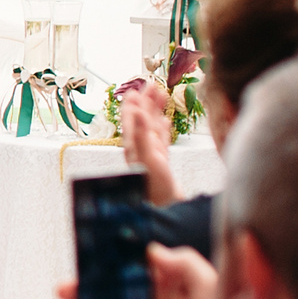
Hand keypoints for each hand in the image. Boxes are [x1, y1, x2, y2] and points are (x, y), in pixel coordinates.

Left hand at [118, 84, 180, 206]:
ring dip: (155, 112)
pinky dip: (163, 130)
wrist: (166, 213)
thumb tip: (138, 111)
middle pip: (141, 121)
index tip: (135, 90)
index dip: (132, 105)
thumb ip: (143, 135)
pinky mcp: (161, 164)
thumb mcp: (149, 159)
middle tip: (151, 85)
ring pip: (152, 129)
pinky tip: (165, 122)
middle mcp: (140, 150)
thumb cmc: (155, 189)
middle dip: (145, 103)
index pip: (131, 121)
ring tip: (160, 96)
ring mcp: (151, 156)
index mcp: (134, 147)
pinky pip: (161, 142)